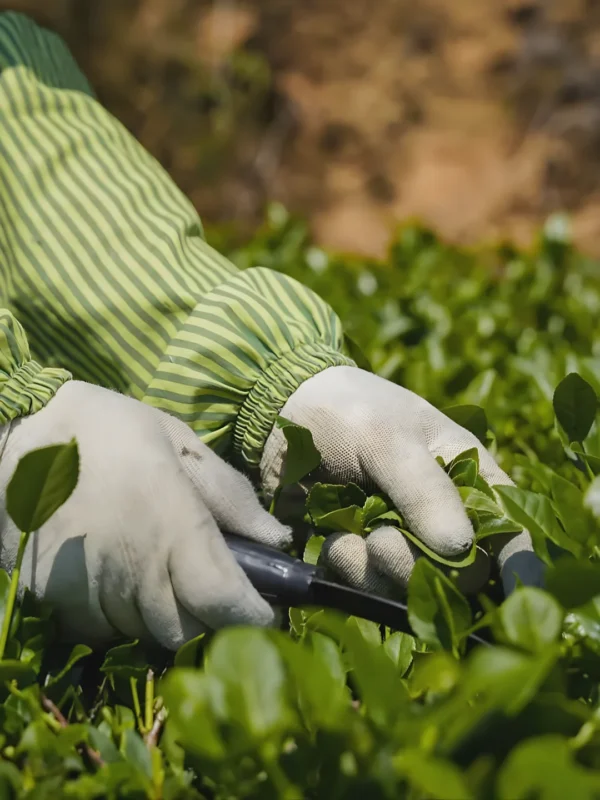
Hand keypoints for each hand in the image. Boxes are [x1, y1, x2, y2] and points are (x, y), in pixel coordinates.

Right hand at [0, 382, 290, 649]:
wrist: (21, 434)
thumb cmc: (109, 430)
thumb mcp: (179, 442)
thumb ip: (229, 496)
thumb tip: (277, 539)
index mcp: (169, 522)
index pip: (222, 599)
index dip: (251, 615)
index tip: (266, 611)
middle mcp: (129, 566)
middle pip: (188, 628)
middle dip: (210, 614)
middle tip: (210, 582)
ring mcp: (85, 589)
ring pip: (145, 632)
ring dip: (164, 612)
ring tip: (157, 566)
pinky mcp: (49, 599)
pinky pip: (101, 628)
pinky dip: (119, 613)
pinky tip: (116, 573)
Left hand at [262, 366, 543, 595]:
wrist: (281, 413)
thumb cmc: (348, 411)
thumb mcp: (389, 438)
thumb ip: (424, 490)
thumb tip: (459, 547)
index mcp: (468, 475)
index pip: (509, 529)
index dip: (518, 565)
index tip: (516, 592)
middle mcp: (442, 513)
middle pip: (461, 571)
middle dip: (423, 566)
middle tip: (383, 542)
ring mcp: (403, 535)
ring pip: (414, 584)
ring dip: (381, 570)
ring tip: (352, 539)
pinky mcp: (364, 551)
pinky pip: (371, 583)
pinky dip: (353, 569)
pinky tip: (336, 542)